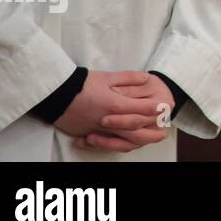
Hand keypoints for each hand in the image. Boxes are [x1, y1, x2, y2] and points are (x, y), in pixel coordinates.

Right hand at [54, 71, 170, 151]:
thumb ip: (129, 78)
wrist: (55, 94)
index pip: (142, 111)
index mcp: (115, 105)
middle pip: (136, 133)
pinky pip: (106, 145)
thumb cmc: (82, 83)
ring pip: (122, 143)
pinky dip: (117, 145)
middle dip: (153, 132)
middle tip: (164, 128)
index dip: (156, 110)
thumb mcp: (108, 76)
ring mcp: (97, 130)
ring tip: (148, 138)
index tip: (165, 108)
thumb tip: (147, 79)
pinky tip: (124, 141)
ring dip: (138, 141)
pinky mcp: (87, 135)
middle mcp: (108, 121)